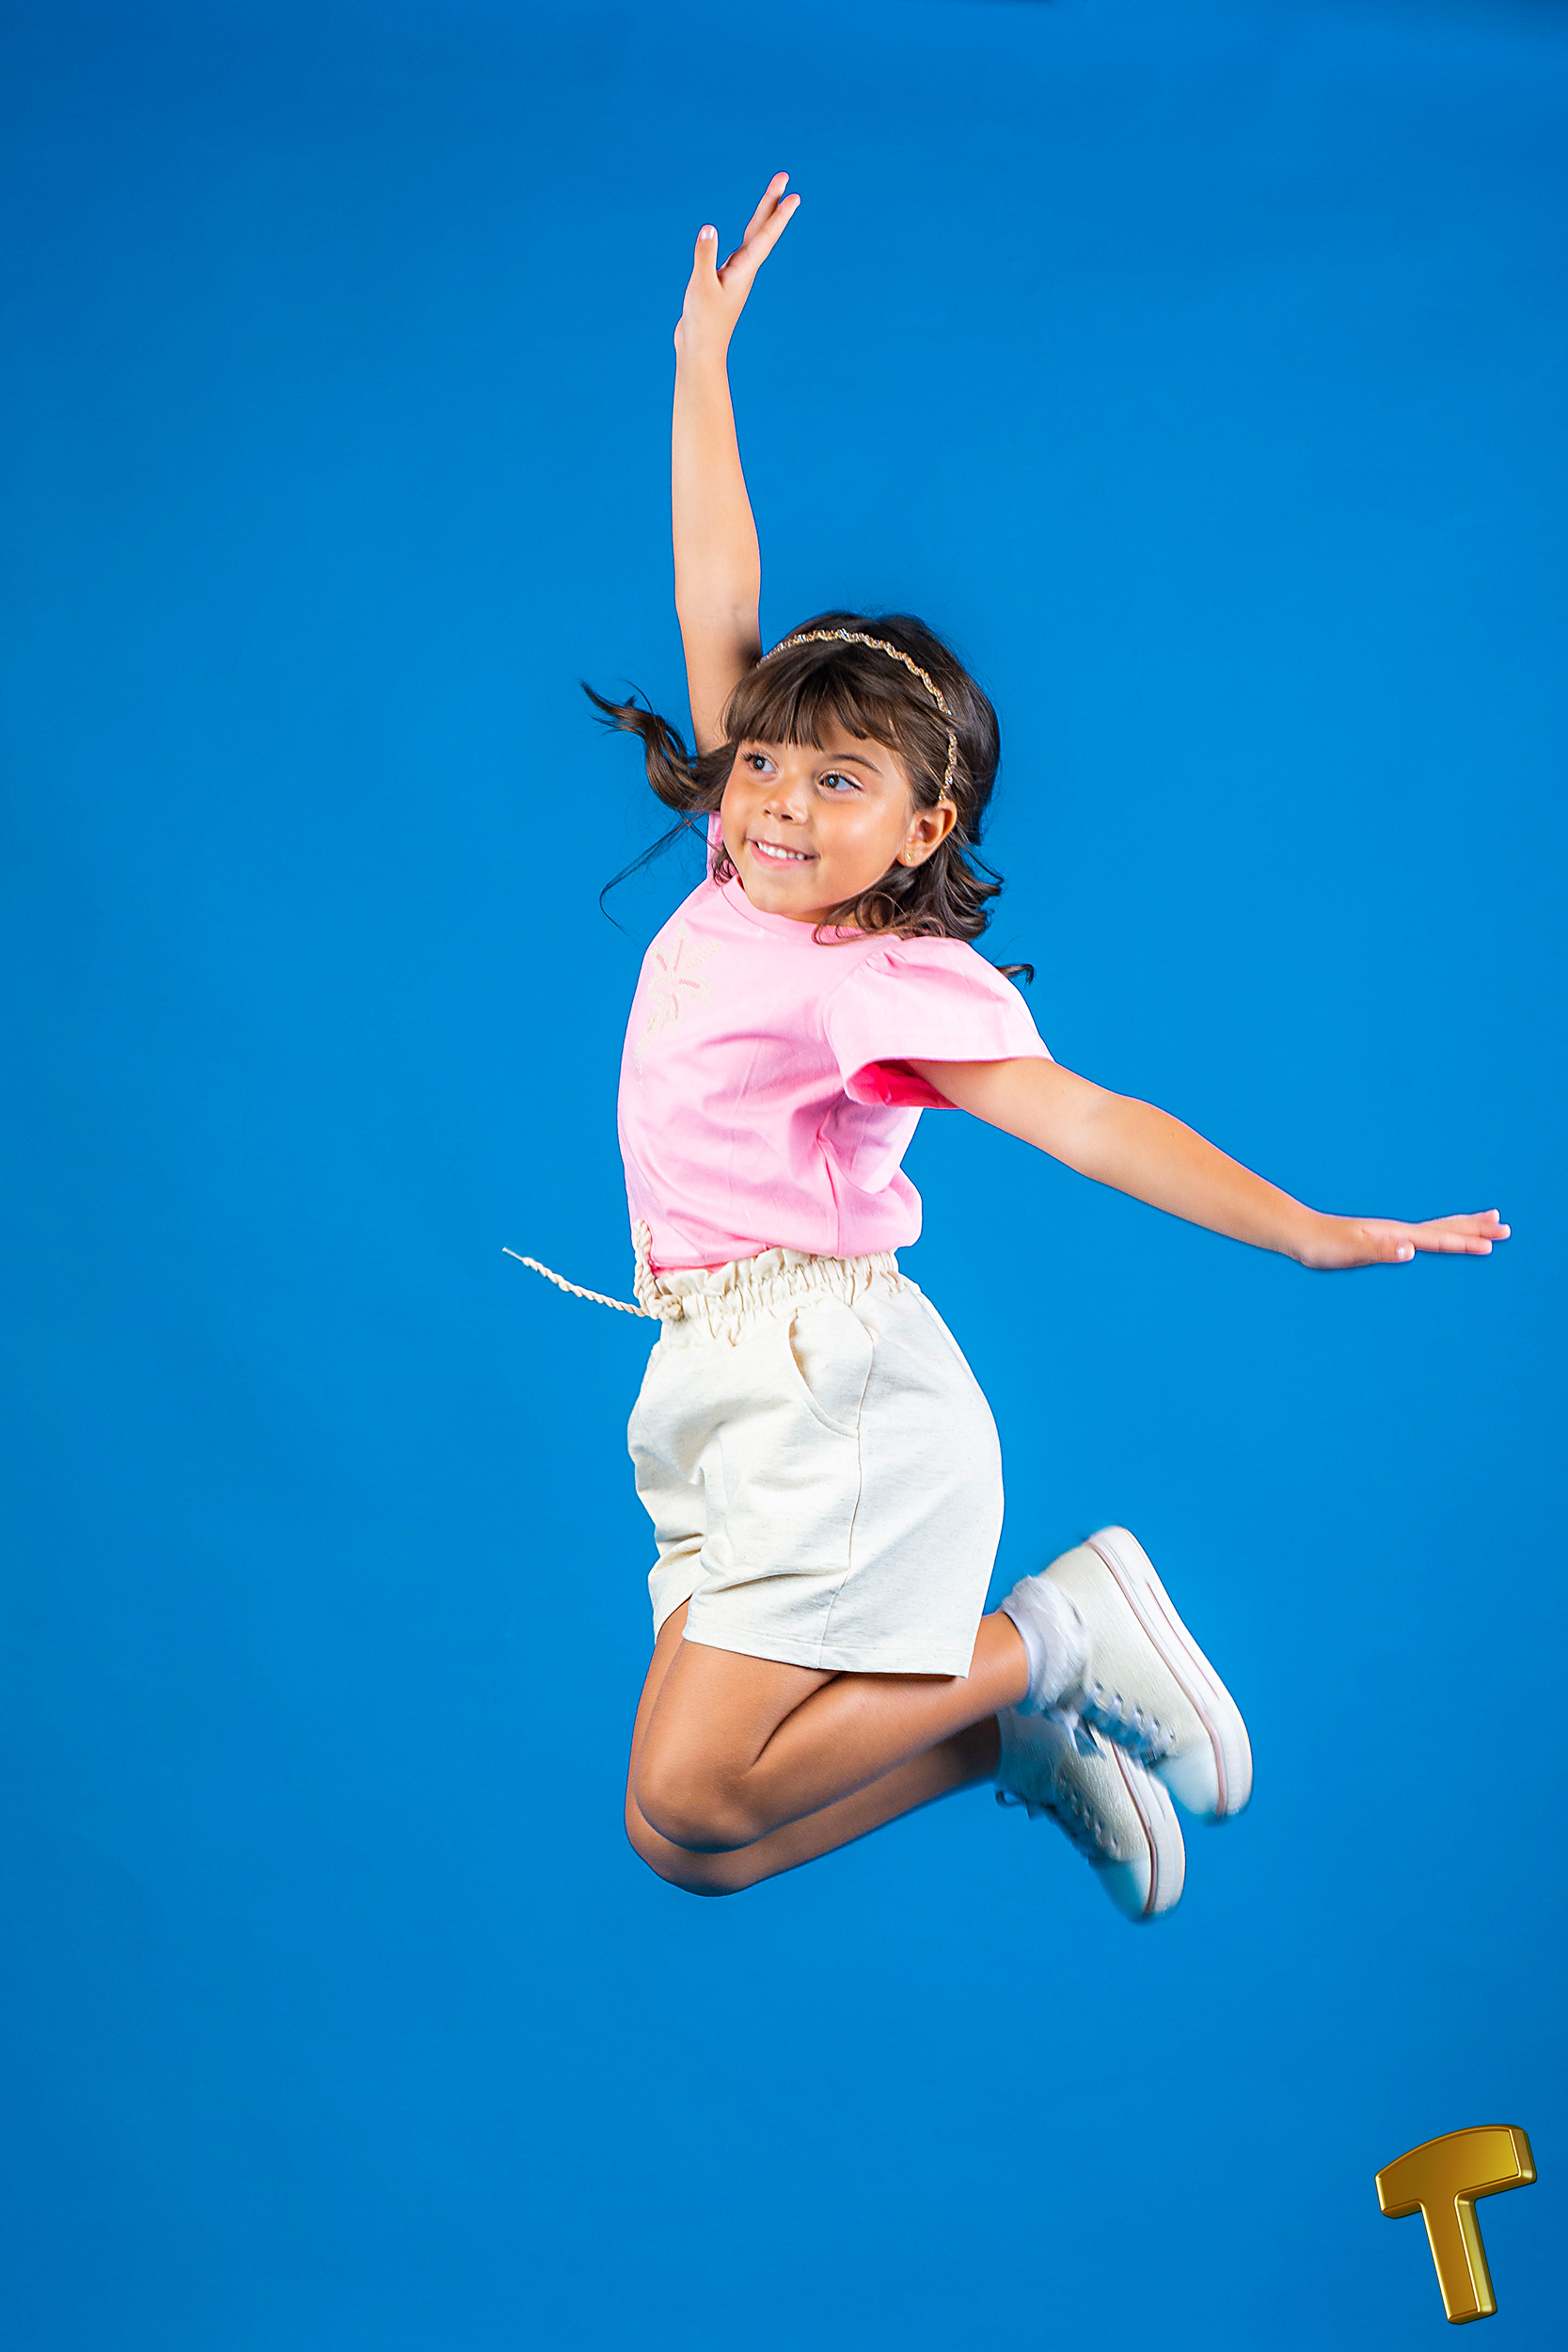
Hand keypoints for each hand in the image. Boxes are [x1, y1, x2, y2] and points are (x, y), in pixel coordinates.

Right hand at [675, 173, 800, 360]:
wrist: (700, 349)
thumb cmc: (703, 322)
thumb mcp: (701, 287)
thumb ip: (704, 256)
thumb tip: (709, 228)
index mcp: (744, 270)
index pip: (765, 236)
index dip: (778, 214)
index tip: (793, 194)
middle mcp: (745, 269)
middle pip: (762, 229)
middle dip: (773, 202)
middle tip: (785, 177)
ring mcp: (736, 274)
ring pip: (753, 237)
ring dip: (763, 215)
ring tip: (773, 195)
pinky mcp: (724, 280)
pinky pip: (739, 250)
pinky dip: (746, 235)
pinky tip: (746, 232)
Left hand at [1296, 1208, 1509, 1269]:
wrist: (1301, 1234)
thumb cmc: (1324, 1245)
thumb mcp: (1352, 1251)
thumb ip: (1381, 1250)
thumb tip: (1409, 1249)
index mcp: (1396, 1234)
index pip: (1439, 1239)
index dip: (1466, 1243)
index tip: (1493, 1245)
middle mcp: (1398, 1230)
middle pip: (1446, 1227)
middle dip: (1475, 1229)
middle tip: (1505, 1226)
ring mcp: (1392, 1233)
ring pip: (1437, 1229)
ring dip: (1463, 1227)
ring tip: (1485, 1222)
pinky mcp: (1383, 1240)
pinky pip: (1422, 1236)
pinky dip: (1440, 1235)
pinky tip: (1439, 1238)